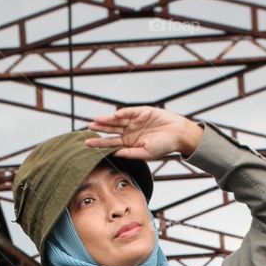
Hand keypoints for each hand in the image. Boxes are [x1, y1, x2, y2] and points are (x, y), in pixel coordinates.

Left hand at [84, 107, 203, 161]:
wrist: (178, 134)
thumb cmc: (164, 146)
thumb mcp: (146, 153)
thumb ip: (130, 153)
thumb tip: (114, 154)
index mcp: (130, 144)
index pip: (111, 144)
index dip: (99, 144)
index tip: (87, 144)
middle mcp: (130, 132)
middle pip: (111, 131)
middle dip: (99, 130)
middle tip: (87, 129)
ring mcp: (135, 122)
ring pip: (117, 121)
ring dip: (106, 121)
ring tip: (95, 121)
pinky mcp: (142, 112)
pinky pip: (129, 112)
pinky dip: (122, 113)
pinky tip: (113, 115)